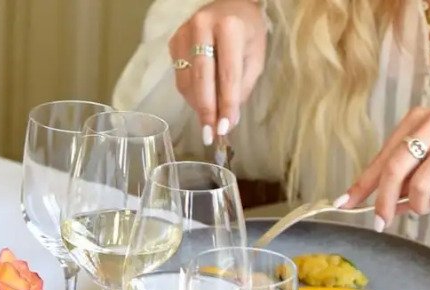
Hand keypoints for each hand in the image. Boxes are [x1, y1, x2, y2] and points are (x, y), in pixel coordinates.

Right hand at [170, 0, 267, 144]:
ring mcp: (183, 33)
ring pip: (187, 80)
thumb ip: (242, 87)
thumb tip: (227, 120)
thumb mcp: (255, 58)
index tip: (225, 128)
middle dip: (206, 110)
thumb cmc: (248, 33)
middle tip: (209, 135)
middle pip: (202, 78)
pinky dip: (190, 94)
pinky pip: (179, 77)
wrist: (231, 6)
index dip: (226, 104)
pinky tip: (201, 101)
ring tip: (209, 120)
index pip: (227, 74)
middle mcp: (202, 26)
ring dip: (198, 105)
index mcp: (229, 27)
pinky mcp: (173, 41)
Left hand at [338, 104, 429, 230]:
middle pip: (394, 170)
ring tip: (428, 206)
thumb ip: (414, 170)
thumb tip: (388, 204)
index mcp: (418, 120)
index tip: (344, 204)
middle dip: (384, 202)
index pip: (382, 157)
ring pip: (420, 185)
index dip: (362, 184)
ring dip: (420, 206)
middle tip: (382, 222)